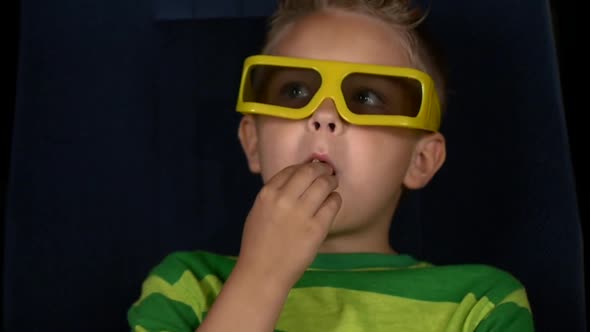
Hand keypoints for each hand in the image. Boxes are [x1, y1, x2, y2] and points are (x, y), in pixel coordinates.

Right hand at [236, 161, 341, 290]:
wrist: (262, 273)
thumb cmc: (258, 245)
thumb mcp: (258, 212)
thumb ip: (275, 195)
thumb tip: (297, 179)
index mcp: (267, 194)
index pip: (291, 169)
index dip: (305, 166)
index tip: (312, 169)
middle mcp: (284, 199)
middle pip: (309, 172)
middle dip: (322, 169)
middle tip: (328, 172)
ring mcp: (301, 214)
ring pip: (324, 184)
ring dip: (331, 182)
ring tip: (332, 185)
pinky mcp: (316, 228)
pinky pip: (332, 204)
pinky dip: (335, 199)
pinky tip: (333, 202)